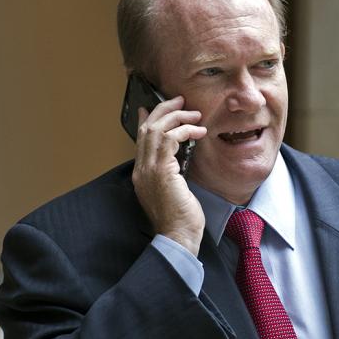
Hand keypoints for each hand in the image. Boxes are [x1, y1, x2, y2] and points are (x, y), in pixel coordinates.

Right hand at [131, 96, 207, 255]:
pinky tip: (198, 131)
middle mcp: (141, 170)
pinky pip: (169, 139)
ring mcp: (148, 170)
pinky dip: (184, 130)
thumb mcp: (174, 190)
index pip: (140, 139)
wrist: (178, 237)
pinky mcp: (161, 171)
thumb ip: (171, 173)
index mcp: (142, 174)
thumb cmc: (180, 219)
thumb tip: (177, 159)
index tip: (152, 107)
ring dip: (177, 117)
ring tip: (195, 114)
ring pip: (156, 129)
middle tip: (180, 100)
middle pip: (146, 128)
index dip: (146, 120)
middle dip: (164, 110)